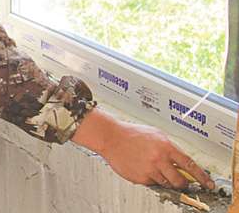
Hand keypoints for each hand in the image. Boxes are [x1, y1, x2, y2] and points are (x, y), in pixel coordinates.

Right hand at [72, 108, 213, 189]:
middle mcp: (159, 159)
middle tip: (180, 180)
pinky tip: (142, 167)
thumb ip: (169, 147)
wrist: (111, 137)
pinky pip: (152, 183)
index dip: (201, 176)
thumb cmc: (131, 134)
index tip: (208, 183)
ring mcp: (150, 169)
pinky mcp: (140, 177)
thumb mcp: (155, 134)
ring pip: (167, 183)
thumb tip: (181, 161)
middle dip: (182, 182)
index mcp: (165, 146)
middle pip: (180, 180)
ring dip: (165, 179)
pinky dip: (150, 178)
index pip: (190, 164)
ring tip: (155, 169)